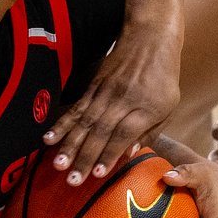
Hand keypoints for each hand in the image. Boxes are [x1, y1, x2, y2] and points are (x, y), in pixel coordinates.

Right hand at [44, 21, 179, 186]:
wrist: (149, 38)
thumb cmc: (163, 77)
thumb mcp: (169, 106)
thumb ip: (150, 133)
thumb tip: (128, 156)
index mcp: (146, 107)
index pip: (124, 133)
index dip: (109, 153)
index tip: (97, 174)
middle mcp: (124, 100)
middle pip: (101, 131)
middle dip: (85, 157)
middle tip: (72, 180)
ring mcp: (106, 91)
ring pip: (85, 121)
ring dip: (69, 144)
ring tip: (58, 164)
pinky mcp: (93, 85)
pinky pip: (76, 107)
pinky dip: (62, 124)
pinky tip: (49, 138)